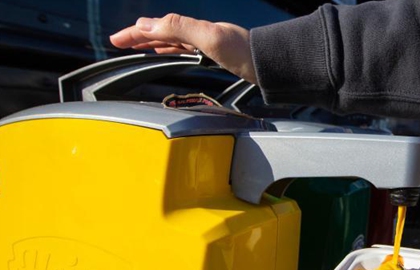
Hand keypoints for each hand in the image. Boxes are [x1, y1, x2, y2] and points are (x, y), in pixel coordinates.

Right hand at [109, 14, 256, 83]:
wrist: (274, 65)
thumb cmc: (246, 53)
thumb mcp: (210, 38)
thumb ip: (179, 28)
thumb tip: (147, 25)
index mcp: (194, 29)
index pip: (156, 28)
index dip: (135, 34)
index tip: (115, 40)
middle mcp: (200, 34)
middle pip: (162, 32)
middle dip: (140, 36)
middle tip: (120, 43)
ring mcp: (208, 44)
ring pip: (172, 40)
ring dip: (154, 42)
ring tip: (140, 46)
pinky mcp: (217, 56)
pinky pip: (186, 49)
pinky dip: (172, 49)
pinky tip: (172, 53)